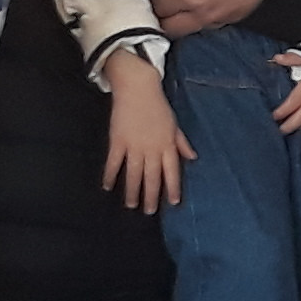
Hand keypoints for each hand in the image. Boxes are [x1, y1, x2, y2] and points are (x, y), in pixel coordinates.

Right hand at [100, 53, 191, 211]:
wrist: (138, 88)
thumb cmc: (158, 106)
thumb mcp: (174, 124)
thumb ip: (182, 143)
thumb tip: (193, 157)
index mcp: (167, 145)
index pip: (172, 171)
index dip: (173, 188)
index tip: (173, 202)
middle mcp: (152, 148)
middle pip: (152, 177)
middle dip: (151, 196)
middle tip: (149, 212)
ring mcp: (134, 146)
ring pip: (133, 174)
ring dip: (132, 191)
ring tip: (131, 205)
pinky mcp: (118, 141)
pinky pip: (113, 162)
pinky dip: (110, 175)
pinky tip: (107, 186)